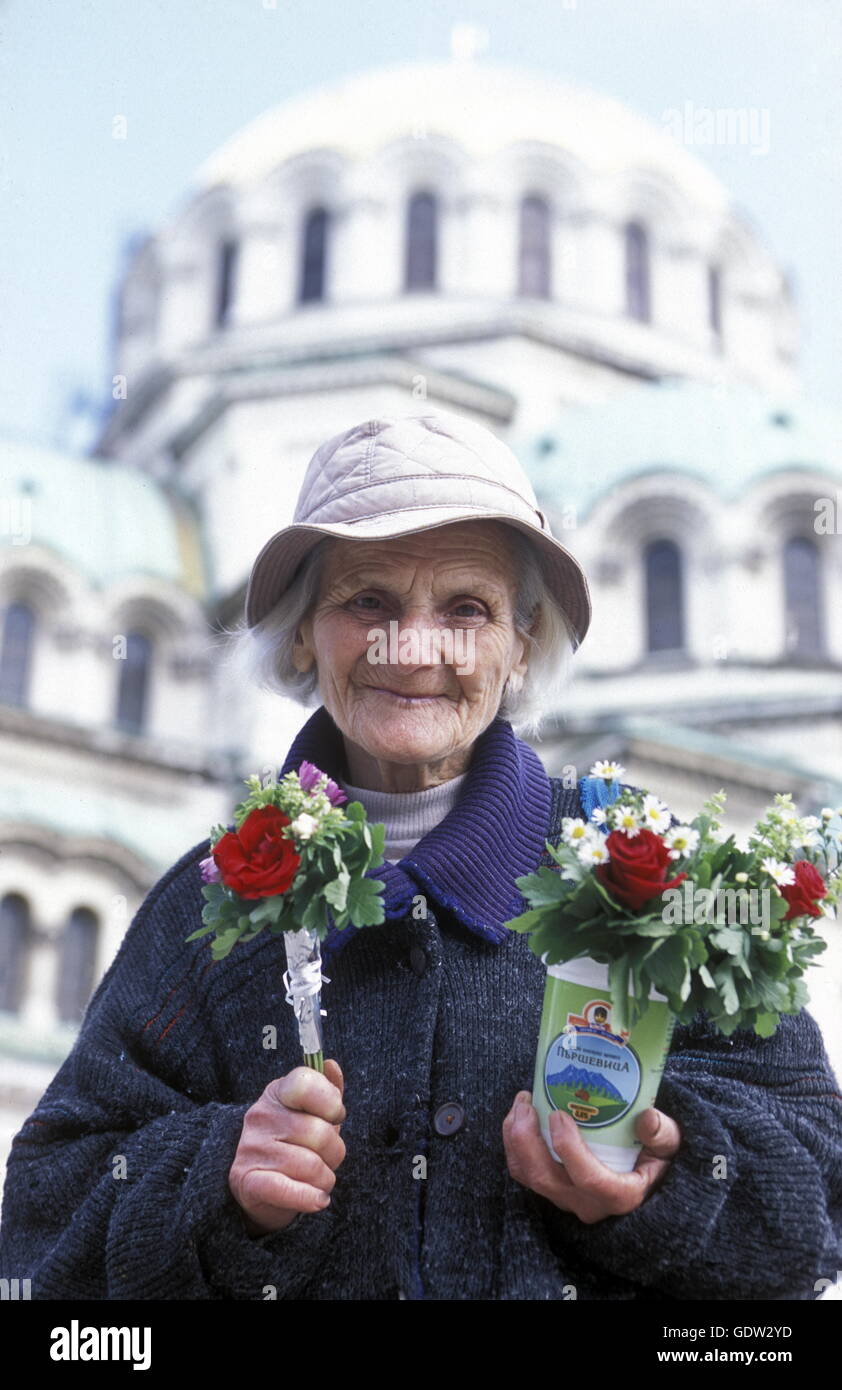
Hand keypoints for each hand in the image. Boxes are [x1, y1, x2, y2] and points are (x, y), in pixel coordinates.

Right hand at [229, 1058, 345, 1235]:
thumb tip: (332, 1065)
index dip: (330, 1102)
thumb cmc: (293, 1145)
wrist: (256, 1187)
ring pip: (311, 1166)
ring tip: (319, 1180)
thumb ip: (326, 1090)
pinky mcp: (247, 1181)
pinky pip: (290, 1191)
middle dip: (335, 1152)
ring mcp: (252, 1148)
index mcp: (278, 1093)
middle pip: (319, 1133)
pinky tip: (317, 1199)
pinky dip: (311, 1198)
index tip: (335, 1117)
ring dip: (325, 1179)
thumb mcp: (311, 1115)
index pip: (306, 1083)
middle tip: (327, 1158)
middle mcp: (261, 1116)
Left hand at [503, 1090, 681, 1223]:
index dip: (569, 1150)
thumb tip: (647, 1118)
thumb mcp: (670, 1144)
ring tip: (521, 1104)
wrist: (646, 1177)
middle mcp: (588, 1203)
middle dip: (527, 1140)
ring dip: (516, 1139)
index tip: (559, 1115)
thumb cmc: (657, 1156)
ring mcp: (566, 1198)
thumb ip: (662, 1133)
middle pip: (546, 1179)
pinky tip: (519, 1116)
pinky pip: (524, 1172)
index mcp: (620, 1195)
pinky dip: (514, 1145)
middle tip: (527, 1103)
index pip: (589, 1180)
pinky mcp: (552, 1189)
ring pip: (529, 1177)